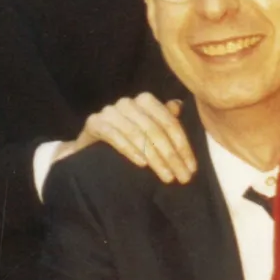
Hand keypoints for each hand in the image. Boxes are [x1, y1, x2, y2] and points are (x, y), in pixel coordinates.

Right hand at [53, 94, 195, 184]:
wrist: (88, 147)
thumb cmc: (124, 140)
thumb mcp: (148, 131)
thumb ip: (163, 120)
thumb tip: (179, 106)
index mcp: (145, 101)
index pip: (169, 123)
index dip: (183, 146)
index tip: (191, 169)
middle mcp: (128, 103)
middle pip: (155, 129)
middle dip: (171, 156)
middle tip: (181, 178)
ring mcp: (110, 111)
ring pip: (138, 134)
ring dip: (155, 158)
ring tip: (166, 177)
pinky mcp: (94, 122)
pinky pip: (114, 135)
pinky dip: (129, 149)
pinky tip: (142, 164)